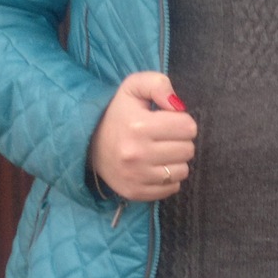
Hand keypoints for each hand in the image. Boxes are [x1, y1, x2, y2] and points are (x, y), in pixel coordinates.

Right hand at [89, 72, 196, 199]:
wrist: (90, 144)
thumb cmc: (119, 114)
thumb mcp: (134, 87)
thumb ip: (158, 84)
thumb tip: (178, 106)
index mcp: (139, 126)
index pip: (188, 127)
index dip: (182, 121)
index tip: (168, 121)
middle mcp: (137, 154)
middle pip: (188, 150)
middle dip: (181, 141)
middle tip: (164, 138)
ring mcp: (136, 176)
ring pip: (183, 171)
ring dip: (176, 161)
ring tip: (160, 152)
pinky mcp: (136, 192)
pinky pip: (172, 188)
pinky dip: (168, 178)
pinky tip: (154, 167)